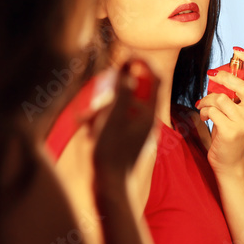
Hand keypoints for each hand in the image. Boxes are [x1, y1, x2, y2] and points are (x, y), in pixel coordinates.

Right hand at [91, 60, 156, 176]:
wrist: (111, 189)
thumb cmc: (111, 156)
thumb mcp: (113, 121)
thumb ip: (121, 96)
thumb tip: (129, 73)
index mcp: (148, 114)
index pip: (155, 79)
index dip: (144, 62)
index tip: (128, 54)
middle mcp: (146, 120)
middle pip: (135, 91)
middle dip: (114, 90)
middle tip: (98, 97)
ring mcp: (137, 131)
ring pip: (121, 107)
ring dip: (104, 108)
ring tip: (87, 120)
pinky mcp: (127, 140)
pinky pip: (115, 121)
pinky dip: (102, 121)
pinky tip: (88, 130)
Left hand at [195, 48, 243, 174]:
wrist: (230, 162)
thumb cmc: (229, 133)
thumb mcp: (236, 111)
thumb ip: (233, 94)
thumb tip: (219, 73)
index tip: (237, 51)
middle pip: (243, 84)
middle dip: (224, 77)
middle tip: (211, 75)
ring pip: (222, 98)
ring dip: (207, 100)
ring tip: (204, 106)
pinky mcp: (231, 131)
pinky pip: (213, 111)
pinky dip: (204, 111)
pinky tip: (205, 117)